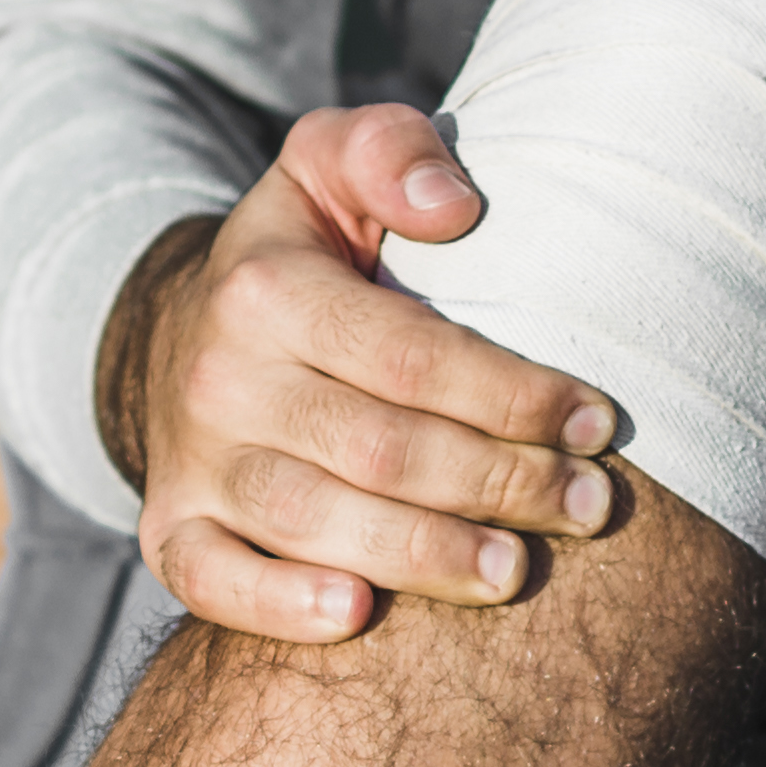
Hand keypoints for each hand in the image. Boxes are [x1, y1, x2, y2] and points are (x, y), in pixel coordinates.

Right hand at [97, 102, 623, 641]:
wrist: (183, 337)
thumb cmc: (303, 256)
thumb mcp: (332, 165)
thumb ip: (391, 152)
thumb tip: (455, 208)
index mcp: (265, 290)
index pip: (410, 355)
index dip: (512, 394)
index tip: (595, 421)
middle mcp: (218, 380)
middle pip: (378, 448)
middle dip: (498, 482)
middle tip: (588, 505)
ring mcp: (192, 462)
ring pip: (314, 522)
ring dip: (426, 554)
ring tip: (517, 570)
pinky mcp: (170, 531)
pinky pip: (210, 582)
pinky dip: (278, 605)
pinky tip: (357, 614)